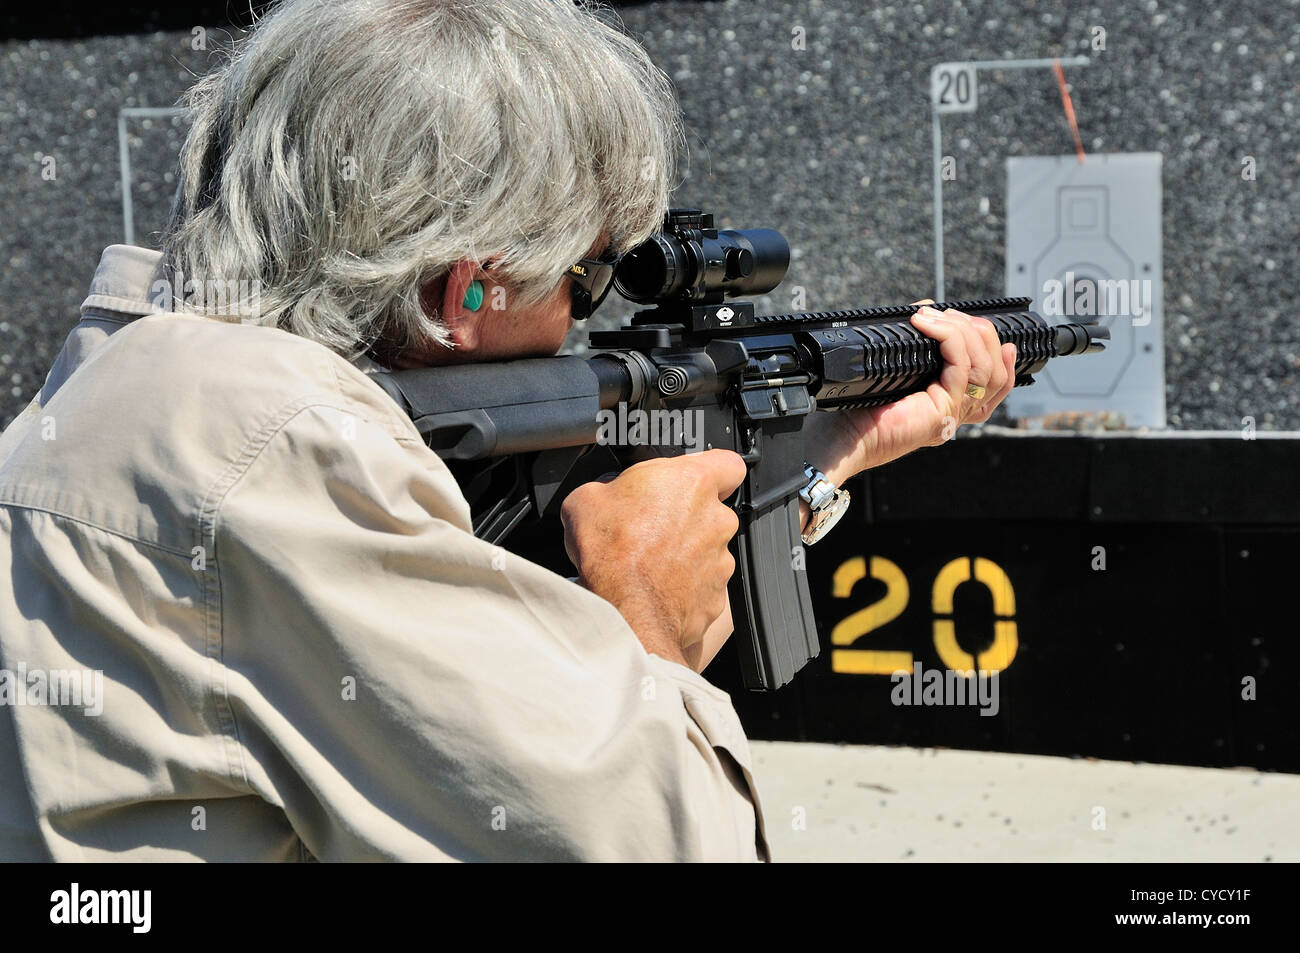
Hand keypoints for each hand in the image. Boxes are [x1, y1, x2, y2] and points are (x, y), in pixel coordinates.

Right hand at [560, 449, 746, 671]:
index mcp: (692, 482)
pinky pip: (704, 584)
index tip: (693, 480)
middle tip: (651, 527)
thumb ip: (610, 487)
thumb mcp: (586, 499)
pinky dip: (686, 586)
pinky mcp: (718, 595)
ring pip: (708, 550)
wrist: (623, 612)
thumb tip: (608, 493)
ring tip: (649, 563)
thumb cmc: (611, 554)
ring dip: (686, 553)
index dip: (712, 471)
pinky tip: (656, 588)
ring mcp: (721, 560)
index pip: (728, 463)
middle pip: (712, 511)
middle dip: (687, 517)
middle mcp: (716, 519)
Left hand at [802, 300, 1017, 487]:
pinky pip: (962, 366)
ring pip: (985, 368)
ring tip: (936, 316)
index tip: (991, 330)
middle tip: (952, 315)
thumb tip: (927, 309)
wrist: (839, 438)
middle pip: (995, 374)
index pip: (993, 386)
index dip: (1002, 359)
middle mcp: (954, 415)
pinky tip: (927, 324)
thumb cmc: (855, 409)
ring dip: (964, 332)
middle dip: (982, 335)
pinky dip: (949, 338)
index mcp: (946, 409)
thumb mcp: (892, 369)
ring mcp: (951, 414)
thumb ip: (914, 342)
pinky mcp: (942, 410)